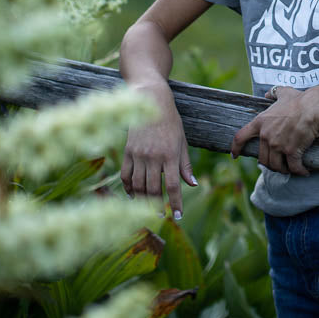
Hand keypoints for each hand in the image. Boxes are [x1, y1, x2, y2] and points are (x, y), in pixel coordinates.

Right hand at [120, 81, 196, 218]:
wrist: (150, 101)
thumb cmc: (170, 121)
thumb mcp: (182, 141)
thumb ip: (185, 164)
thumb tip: (192, 184)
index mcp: (170, 154)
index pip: (173, 186)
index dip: (176, 203)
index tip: (177, 216)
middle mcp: (153, 156)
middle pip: (154, 189)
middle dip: (157, 206)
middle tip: (160, 215)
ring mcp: (138, 154)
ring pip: (139, 185)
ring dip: (143, 200)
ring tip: (147, 208)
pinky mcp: (127, 151)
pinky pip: (125, 175)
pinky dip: (128, 188)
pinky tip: (133, 194)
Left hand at [231, 85, 318, 175]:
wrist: (313, 106)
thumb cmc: (299, 99)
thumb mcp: (283, 93)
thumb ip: (273, 94)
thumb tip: (268, 94)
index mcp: (260, 122)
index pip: (240, 137)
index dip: (236, 148)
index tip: (234, 155)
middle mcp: (266, 135)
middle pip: (262, 158)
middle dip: (269, 163)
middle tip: (278, 164)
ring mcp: (278, 145)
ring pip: (275, 165)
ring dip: (283, 169)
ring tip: (289, 169)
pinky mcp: (291, 151)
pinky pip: (293, 167)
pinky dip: (299, 171)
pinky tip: (304, 171)